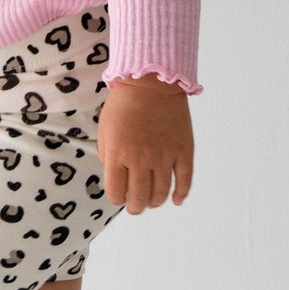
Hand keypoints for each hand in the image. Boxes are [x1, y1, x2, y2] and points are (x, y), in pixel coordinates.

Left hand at [97, 76, 193, 212]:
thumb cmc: (124, 103)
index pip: (116, 192)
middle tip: (135, 207)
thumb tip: (114, 173)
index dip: (117, 198)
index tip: (119, 196)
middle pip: (139, 197)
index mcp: (118, 155)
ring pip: (161, 193)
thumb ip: (107, 154)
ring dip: (155, 202)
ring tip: (151, 202)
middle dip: (135, 207)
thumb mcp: (104, 128)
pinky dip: (181, 193)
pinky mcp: (183, 151)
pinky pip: (184, 180)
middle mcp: (141, 160)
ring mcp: (164, 157)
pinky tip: (176, 200)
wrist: (151, 83)